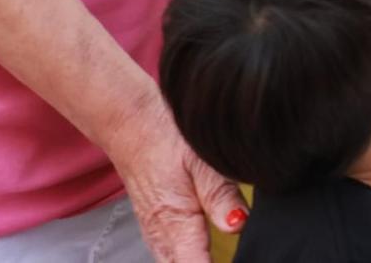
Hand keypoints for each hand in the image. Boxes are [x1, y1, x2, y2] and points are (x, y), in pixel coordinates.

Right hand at [101, 90, 247, 261]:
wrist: (130, 121)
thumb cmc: (165, 135)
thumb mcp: (201, 159)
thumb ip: (220, 195)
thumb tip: (239, 225)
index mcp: (175, 223)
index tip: (241, 260)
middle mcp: (161, 235)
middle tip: (238, 255)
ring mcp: (155, 232)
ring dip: (196, 261)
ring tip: (221, 256)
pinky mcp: (154, 225)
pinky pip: (169, 254)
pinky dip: (186, 257)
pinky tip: (201, 250)